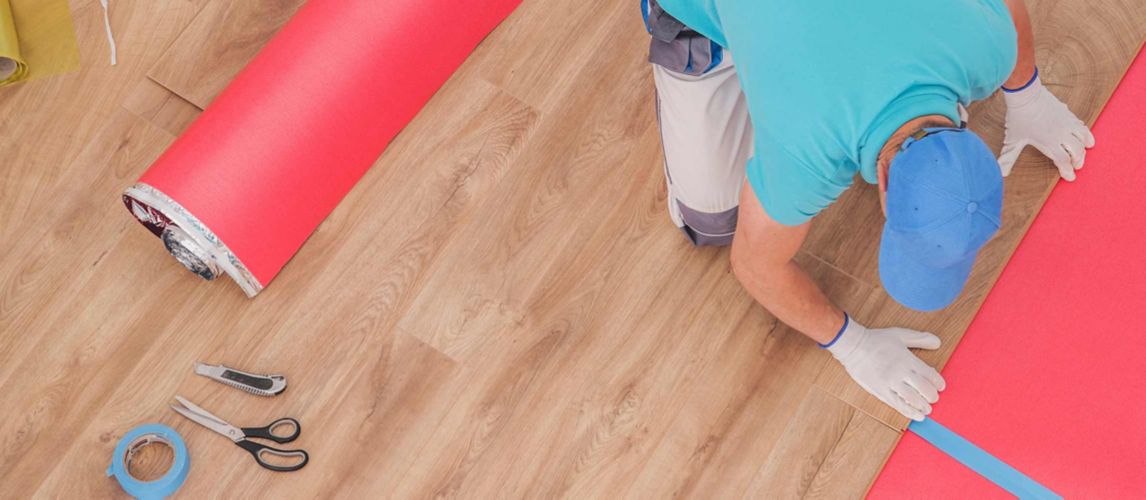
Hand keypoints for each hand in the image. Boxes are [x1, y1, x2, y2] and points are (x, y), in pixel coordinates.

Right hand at [825, 315, 944, 420]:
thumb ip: (920, 338)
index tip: (940, 387)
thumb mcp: (900, 334)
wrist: (853, 347)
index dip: (938, 383)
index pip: (930, 375)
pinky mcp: (881, 392)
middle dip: (932, 396)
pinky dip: (910, 412)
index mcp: (908, 360)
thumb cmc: (876, 340)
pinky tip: (916, 416)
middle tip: (934, 398)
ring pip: (913, 400)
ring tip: (926, 409)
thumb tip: (937, 342)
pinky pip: (898, 405)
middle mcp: (901, 373)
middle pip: (924, 389)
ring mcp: (891, 384)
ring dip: (923, 407)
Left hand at [998, 72, 1095, 180]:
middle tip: (1077, 166)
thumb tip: (1000, 172)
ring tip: (1083, 152)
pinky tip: (1086, 139)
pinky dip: (1086, 134)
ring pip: (1083, 138)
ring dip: (1084, 148)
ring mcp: (1067, 123)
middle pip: (1076, 151)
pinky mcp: (1069, 114)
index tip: (1070, 177)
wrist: (1026, 94)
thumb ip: (1009, 157)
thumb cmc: (1019, 118)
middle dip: (1078, 161)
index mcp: (1049, 142)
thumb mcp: (1013, 140)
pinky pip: (1082, 126)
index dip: (1067, 170)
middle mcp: (1061, 134)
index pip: (1063, 161)